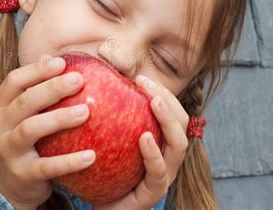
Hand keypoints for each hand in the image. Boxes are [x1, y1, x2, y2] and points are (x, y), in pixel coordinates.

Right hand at [0, 54, 95, 209]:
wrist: (7, 185)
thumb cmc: (22, 141)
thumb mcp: (21, 115)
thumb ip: (34, 89)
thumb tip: (52, 57)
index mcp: (0, 107)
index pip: (14, 81)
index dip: (37, 70)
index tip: (61, 63)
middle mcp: (0, 126)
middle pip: (25, 102)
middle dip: (51, 88)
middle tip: (78, 80)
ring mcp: (9, 150)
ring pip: (31, 129)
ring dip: (59, 119)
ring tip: (85, 112)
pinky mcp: (22, 174)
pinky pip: (47, 167)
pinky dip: (69, 162)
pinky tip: (91, 156)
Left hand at [93, 75, 188, 209]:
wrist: (101, 207)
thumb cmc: (103, 171)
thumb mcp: (107, 139)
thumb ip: (107, 116)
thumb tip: (91, 82)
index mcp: (160, 142)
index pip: (172, 111)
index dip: (162, 92)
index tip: (140, 77)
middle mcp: (167, 156)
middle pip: (181, 123)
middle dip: (167, 99)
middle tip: (146, 83)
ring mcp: (164, 175)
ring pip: (178, 145)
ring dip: (168, 120)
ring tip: (154, 101)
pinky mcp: (154, 193)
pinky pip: (159, 172)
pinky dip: (154, 154)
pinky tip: (144, 138)